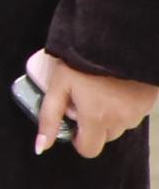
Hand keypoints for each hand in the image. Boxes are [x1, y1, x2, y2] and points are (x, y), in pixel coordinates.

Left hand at [33, 51, 155, 160]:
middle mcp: (121, 120)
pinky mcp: (150, 102)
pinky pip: (134, 113)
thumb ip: (49, 118)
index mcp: (97, 119)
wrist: (117, 38)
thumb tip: (41, 147)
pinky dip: (125, 106)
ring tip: (102, 90)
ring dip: (111, 115)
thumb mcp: (58, 86)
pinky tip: (117, 86)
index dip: (78, 138)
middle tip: (86, 99)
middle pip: (105, 136)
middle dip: (94, 124)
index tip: (74, 121)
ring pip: (121, 125)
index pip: (89, 150)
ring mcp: (139, 111)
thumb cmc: (82, 60)